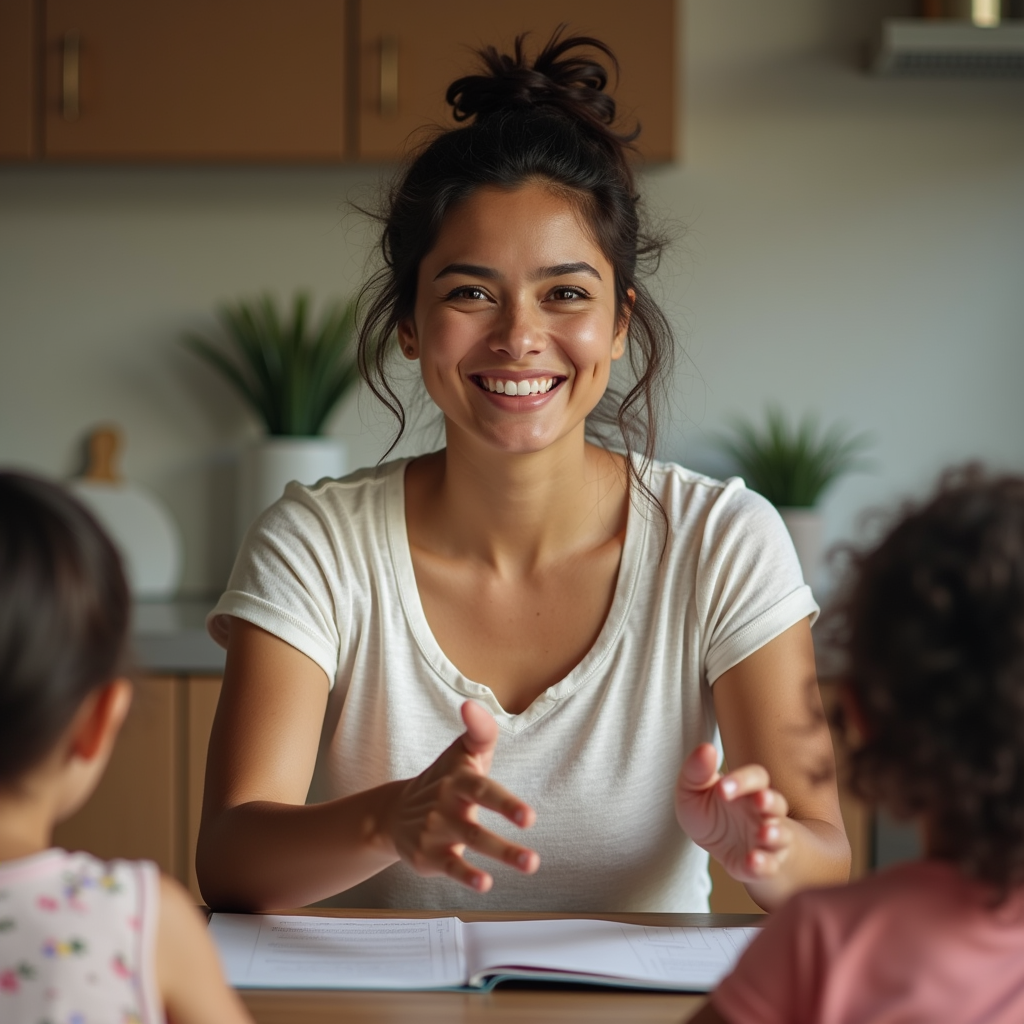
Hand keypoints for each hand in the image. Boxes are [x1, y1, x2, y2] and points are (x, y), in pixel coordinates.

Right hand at [384, 700, 539, 892]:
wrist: (394, 813)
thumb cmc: (443, 780)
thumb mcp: (462, 753)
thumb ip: (479, 730)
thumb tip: (471, 704)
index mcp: (459, 781)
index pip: (483, 790)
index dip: (505, 804)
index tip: (529, 818)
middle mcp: (447, 807)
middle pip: (476, 826)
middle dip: (504, 844)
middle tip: (532, 859)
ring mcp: (438, 832)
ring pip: (470, 846)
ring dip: (500, 856)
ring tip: (529, 864)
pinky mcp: (430, 855)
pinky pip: (451, 866)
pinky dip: (467, 876)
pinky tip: (485, 884)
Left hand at [674, 743, 791, 882]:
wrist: (717, 846)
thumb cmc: (709, 812)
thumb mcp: (692, 791)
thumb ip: (697, 770)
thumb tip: (706, 748)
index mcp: (748, 790)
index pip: (756, 778)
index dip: (742, 780)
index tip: (721, 788)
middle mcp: (763, 813)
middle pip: (776, 802)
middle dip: (769, 801)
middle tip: (759, 800)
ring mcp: (766, 840)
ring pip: (781, 835)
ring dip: (775, 834)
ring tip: (765, 833)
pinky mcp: (761, 866)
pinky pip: (769, 866)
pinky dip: (764, 865)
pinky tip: (754, 861)